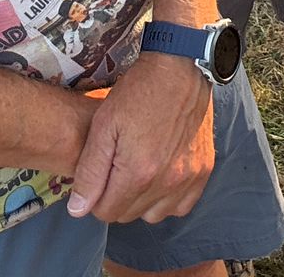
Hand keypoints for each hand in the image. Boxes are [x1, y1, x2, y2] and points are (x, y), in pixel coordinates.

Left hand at [67, 52, 211, 223]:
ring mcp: (189, 178)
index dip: (96, 197)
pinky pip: (181, 206)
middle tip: (117, 165)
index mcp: (139, 172)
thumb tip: (79, 210)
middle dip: (117, 197)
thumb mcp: (103, 125)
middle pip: (130, 215)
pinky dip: (168, 198)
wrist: (180, 67)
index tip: (99, 174)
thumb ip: (89, 172)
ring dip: (142, 201)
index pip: (107, 213)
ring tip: (139, 169)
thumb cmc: (138, 91)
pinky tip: (161, 175)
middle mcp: (167, 182)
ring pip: (154, 215)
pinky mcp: (204, 170)